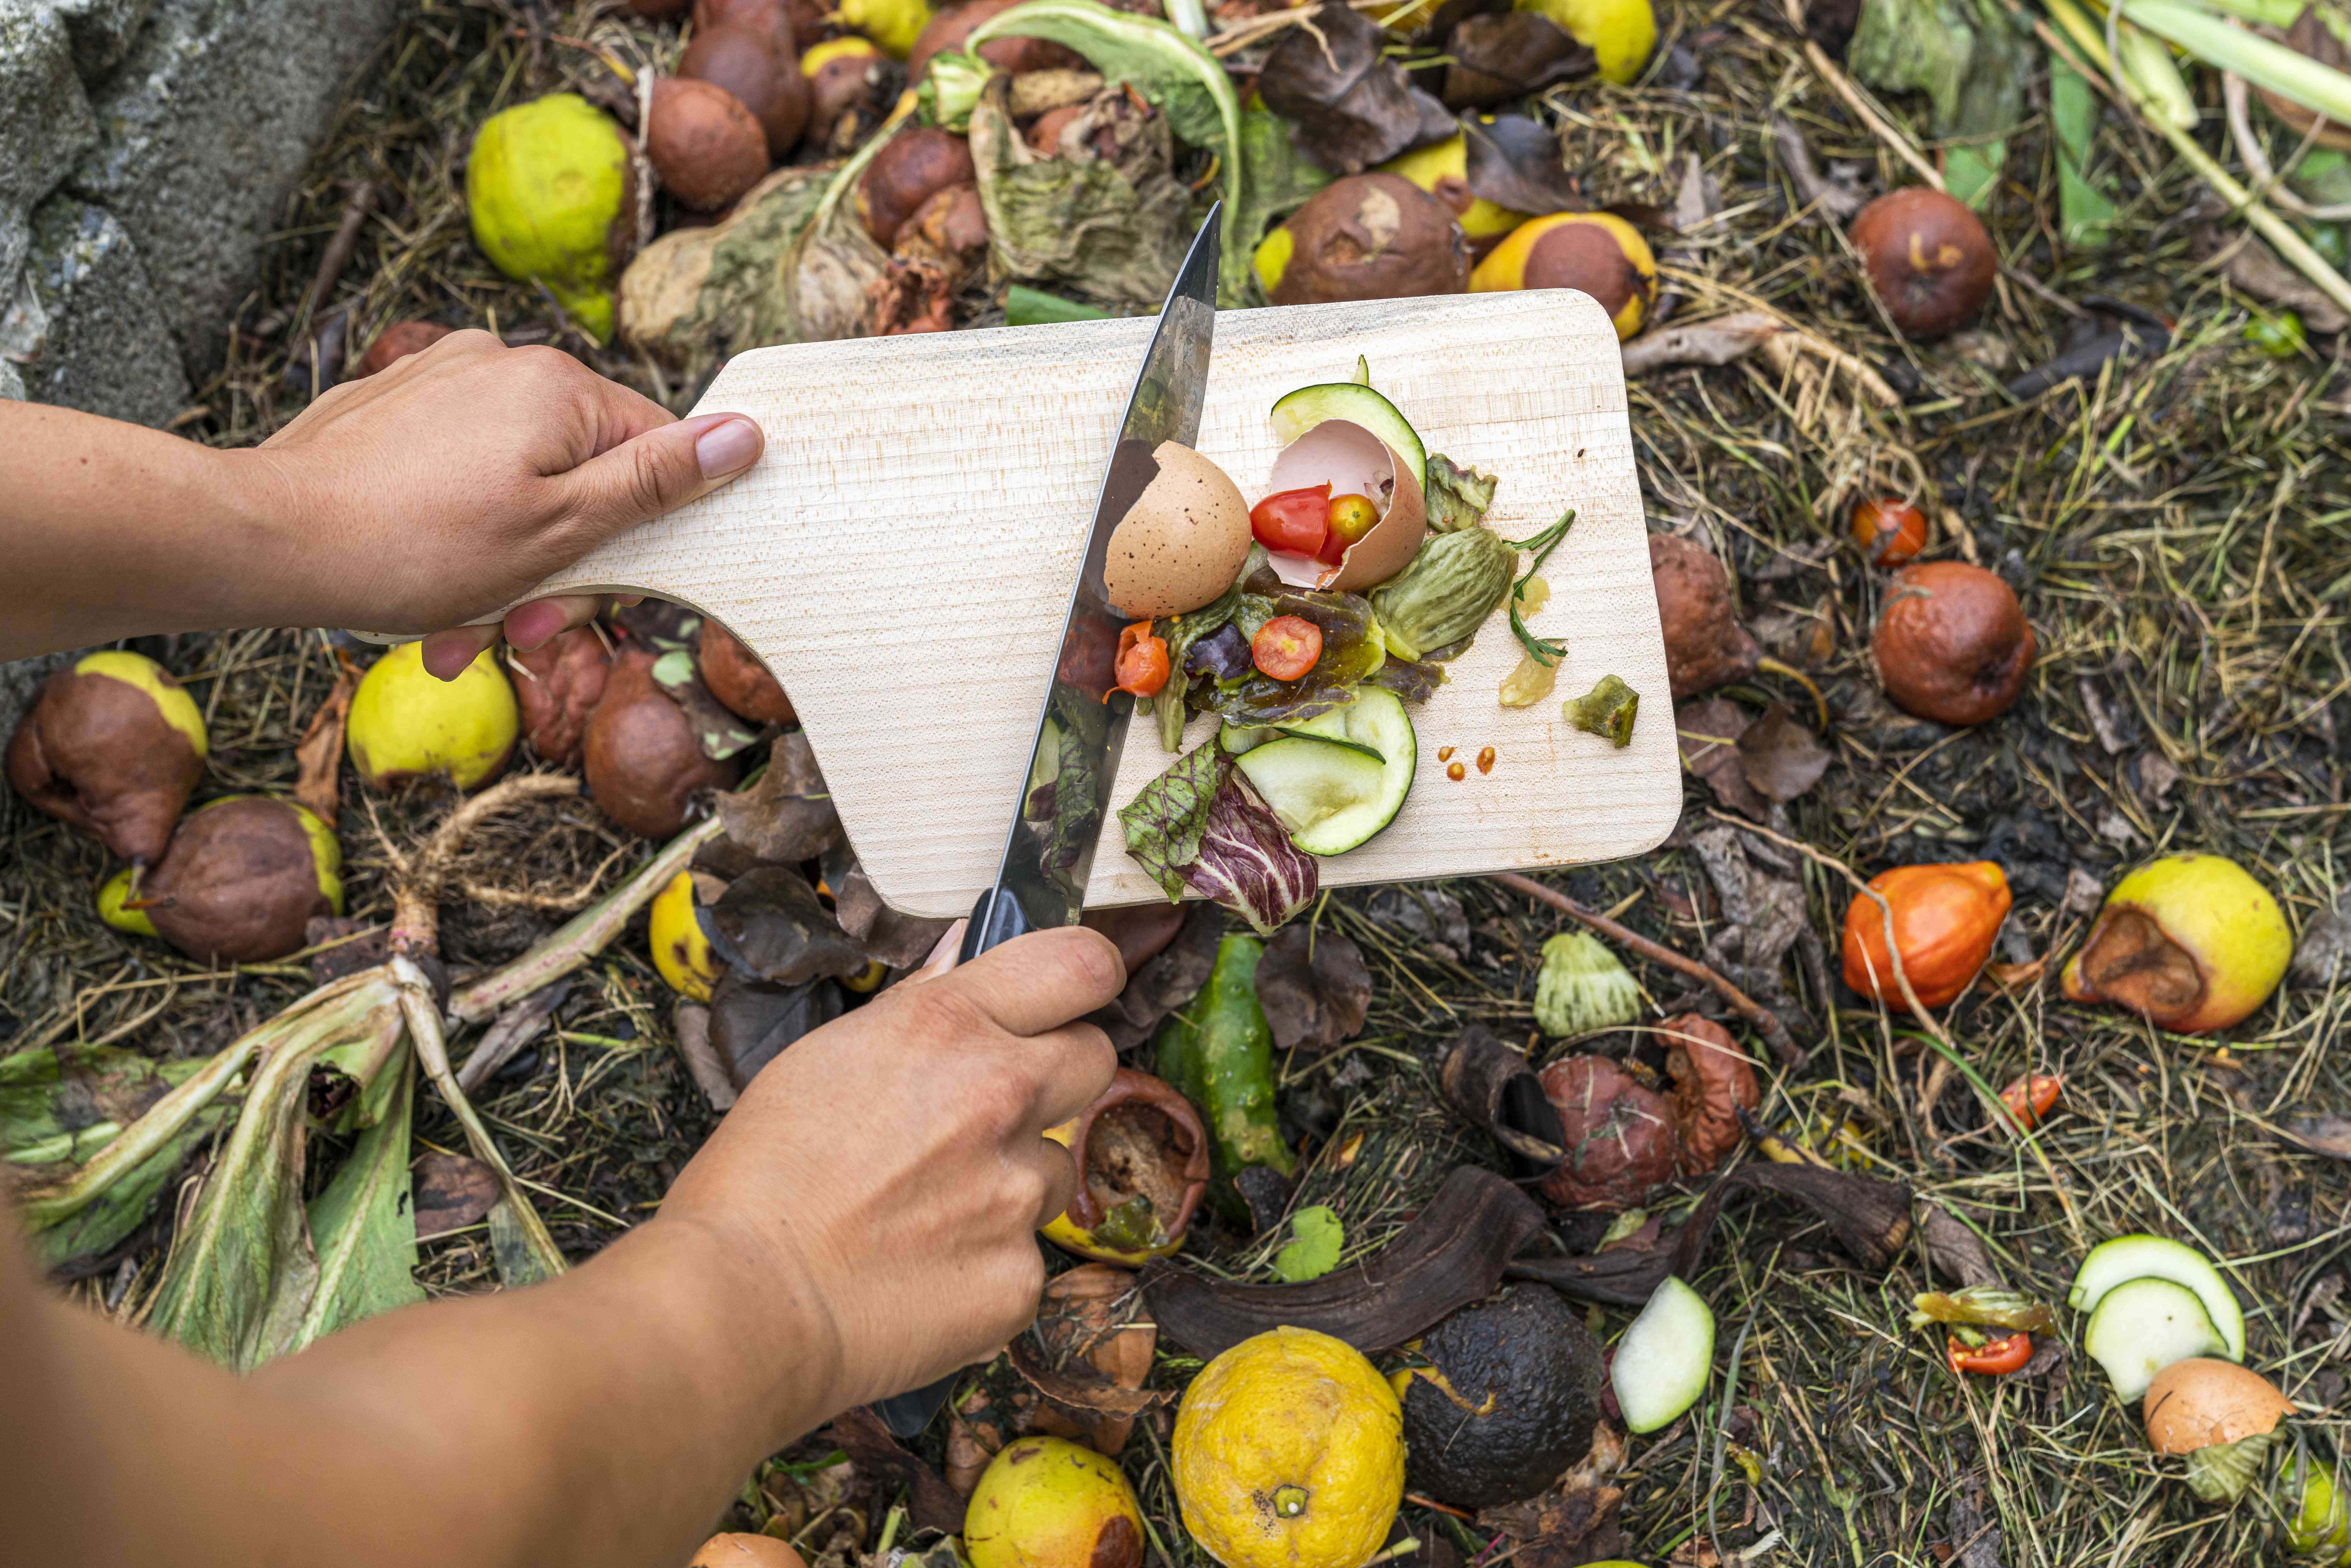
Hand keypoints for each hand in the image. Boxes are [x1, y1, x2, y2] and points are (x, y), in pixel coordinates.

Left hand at [246, 330, 763, 676]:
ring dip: (505, 564)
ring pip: (518, 483)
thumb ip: (657, 482)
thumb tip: (745, 435)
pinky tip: (426, 582)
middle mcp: (503, 363)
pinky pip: (459, 474)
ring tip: (459, 621)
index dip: (641, 533)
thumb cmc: (415, 546)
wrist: (267, 539)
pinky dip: (457, 532)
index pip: (652, 453)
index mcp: (557, 387)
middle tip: (515, 627)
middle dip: (558, 564)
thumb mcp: (562, 529)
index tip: (599, 590)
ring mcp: (443, 379)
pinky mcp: (396, 406)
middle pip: (581, 475)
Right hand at [657, 927, 1123, 1415]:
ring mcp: (1019, 1190)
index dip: (1085, 977)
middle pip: (1094, 1057)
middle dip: (1055, 1077)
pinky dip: (987, 1261)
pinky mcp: (1023, 1274)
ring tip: (927, 1210)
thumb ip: (921, 1007)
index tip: (1071, 997)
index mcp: (949, 1026)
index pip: (1081, 964)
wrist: (745, 1301)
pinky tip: (924, 1271)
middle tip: (987, 1113)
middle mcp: (1000, 1095)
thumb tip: (965, 956)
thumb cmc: (763, 1176)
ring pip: (1056, 1167)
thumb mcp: (828, 1056)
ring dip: (1013, 1180)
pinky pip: (1028, 1254)